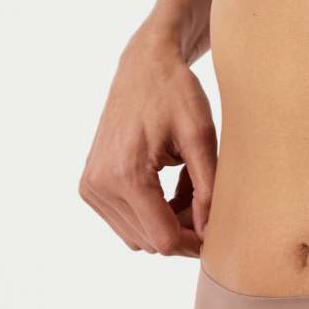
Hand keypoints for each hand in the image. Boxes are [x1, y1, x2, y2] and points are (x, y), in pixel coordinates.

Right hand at [79, 22, 217, 255]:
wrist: (144, 65)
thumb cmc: (175, 93)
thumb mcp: (200, 135)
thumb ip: (207, 188)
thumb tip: (208, 232)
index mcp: (126, 175)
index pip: (163, 239)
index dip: (194, 243)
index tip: (219, 231)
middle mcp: (100, 185)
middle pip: (150, 242)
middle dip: (182, 231)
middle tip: (207, 201)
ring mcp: (91, 187)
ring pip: (137, 237)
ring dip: (166, 223)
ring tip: (189, 188)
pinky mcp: (90, 185)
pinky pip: (124, 221)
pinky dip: (150, 213)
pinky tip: (169, 186)